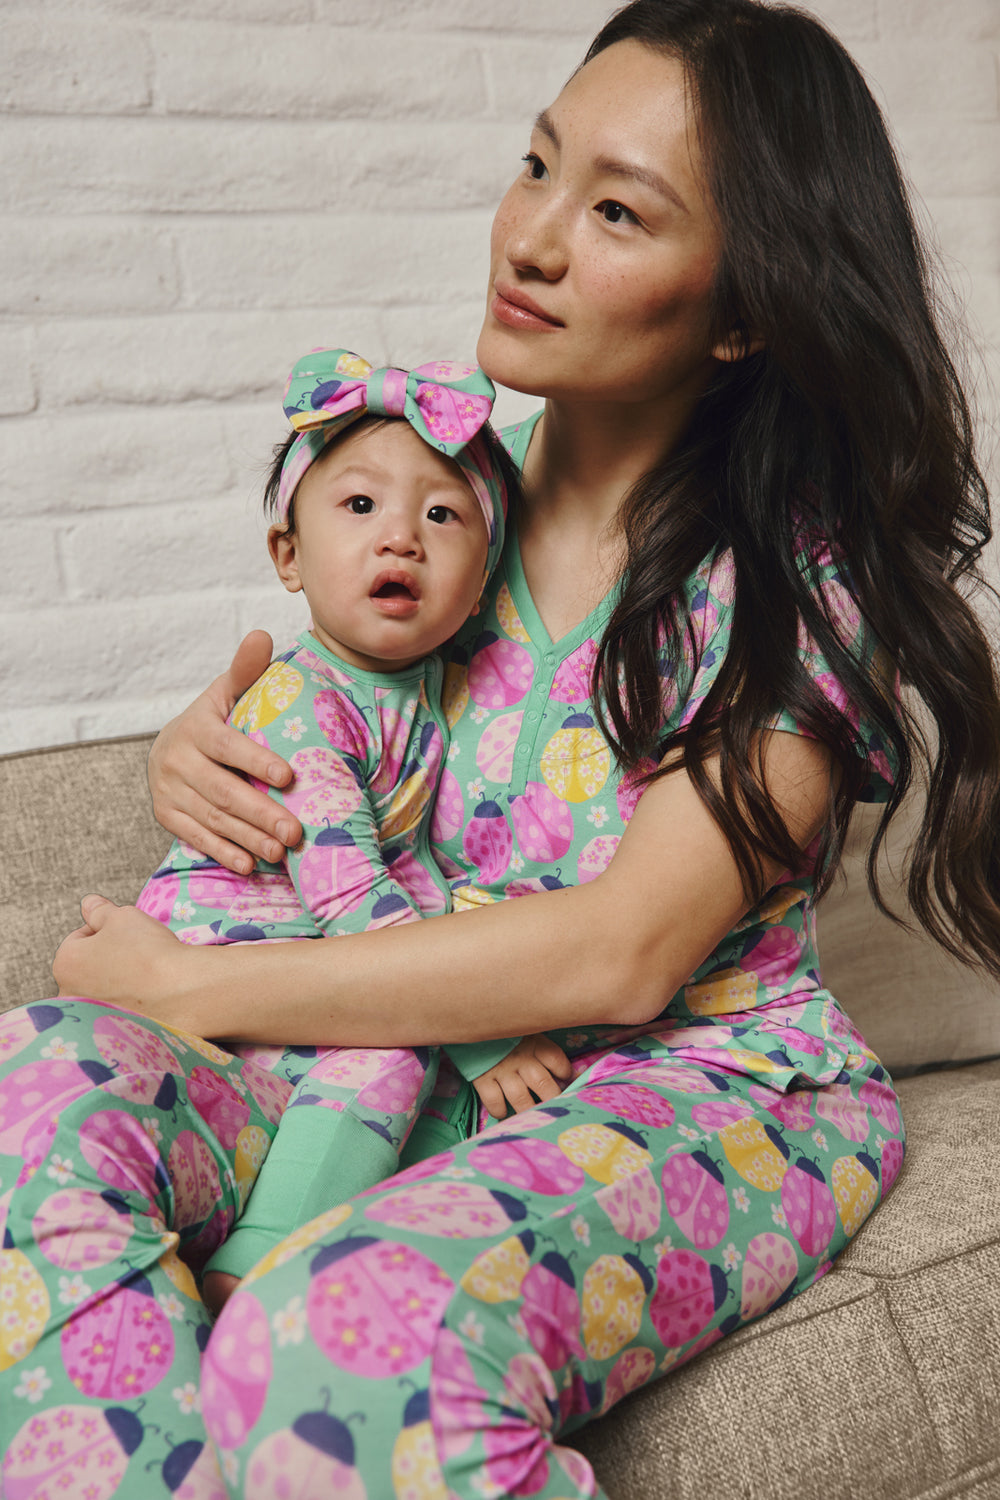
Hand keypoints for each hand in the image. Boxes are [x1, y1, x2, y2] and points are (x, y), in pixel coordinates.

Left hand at [53, 894, 185, 1020]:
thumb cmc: (149, 951)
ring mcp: (90, 1018)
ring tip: (144, 976)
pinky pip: (117, 1012)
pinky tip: (147, 996)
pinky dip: (129, 1004)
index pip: (79, 939)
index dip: (105, 931)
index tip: (128, 934)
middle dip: (107, 959)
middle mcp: (69, 995)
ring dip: (117, 982)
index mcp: (65, 963)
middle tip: (137, 954)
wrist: (182, 992)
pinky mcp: (111, 1035)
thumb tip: (88, 904)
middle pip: (87, 968)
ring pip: (102, 991)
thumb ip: (99, 910)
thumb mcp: (122, 916)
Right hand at [147, 631, 302, 873]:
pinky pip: (196, 837)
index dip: (256, 761)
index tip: (289, 776)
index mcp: (196, 727)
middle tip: (295, 831)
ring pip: (212, 819)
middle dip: (261, 813)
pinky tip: (249, 865)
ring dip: (248, 838)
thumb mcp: (227, 692)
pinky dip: (223, 852)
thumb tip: (262, 635)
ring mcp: (168, 791)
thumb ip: (245, 670)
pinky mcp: (166, 815)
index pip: (227, 746)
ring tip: (280, 852)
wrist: (171, 747)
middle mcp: (177, 760)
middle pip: (223, 792)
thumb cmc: (215, 719)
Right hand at [472, 1033, 572, 1119]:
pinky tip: (504, 1112)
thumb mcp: (524, 1026)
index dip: (566, 1072)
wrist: (469, 1017)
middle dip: (552, 1099)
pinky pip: (494, 1100)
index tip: (570, 1080)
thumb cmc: (502, 1025)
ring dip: (529, 1110)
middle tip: (556, 1108)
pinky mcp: (482, 1078)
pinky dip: (500, 1110)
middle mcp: (520, 1058)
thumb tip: (563, 1064)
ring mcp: (501, 1070)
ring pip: (521, 1098)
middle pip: (543, 1084)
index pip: (557, 1059)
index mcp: (533, 1042)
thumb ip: (539, 1041)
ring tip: (533, 1116)